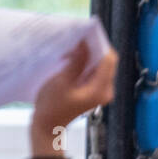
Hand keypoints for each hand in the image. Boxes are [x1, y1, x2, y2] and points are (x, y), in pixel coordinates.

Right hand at [30, 42, 117, 158]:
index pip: (109, 59)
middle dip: (92, 47)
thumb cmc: (52, 106)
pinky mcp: (93, 90)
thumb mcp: (62, 80)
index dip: (99, 43)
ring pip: (99, 64)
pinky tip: (71, 58)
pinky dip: (84, 62)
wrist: (49, 125)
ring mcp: (100, 91)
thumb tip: (84, 43)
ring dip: (87, 54)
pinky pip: (92, 71)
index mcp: (100, 90)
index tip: (86, 33)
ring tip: (71, 48)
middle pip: (105, 61)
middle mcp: (105, 90)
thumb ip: (76, 61)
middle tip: (76, 37)